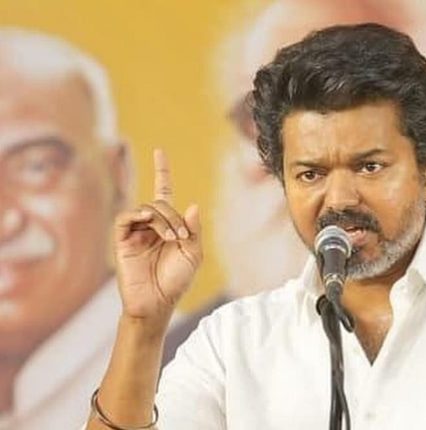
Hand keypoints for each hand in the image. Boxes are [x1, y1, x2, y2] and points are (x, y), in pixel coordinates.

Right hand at [113, 149, 202, 319]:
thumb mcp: (194, 254)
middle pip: (160, 203)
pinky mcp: (122, 241)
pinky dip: (138, 215)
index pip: (163, 192)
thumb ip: (194, 230)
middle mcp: (150, 225)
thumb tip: (193, 204)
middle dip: (174, 217)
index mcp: (168, 225)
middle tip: (181, 237)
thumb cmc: (177, 281)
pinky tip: (148, 222)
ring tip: (171, 239)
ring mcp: (135, 232)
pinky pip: (125, 218)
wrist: (158, 302)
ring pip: (145, 209)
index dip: (162, 172)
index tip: (160, 152)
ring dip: (162, 220)